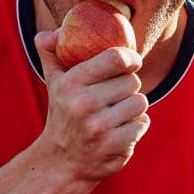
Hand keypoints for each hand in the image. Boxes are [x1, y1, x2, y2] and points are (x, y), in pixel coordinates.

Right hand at [33, 28, 150, 180]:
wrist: (61, 161)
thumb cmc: (63, 113)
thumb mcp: (52, 82)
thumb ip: (50, 52)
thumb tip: (53, 33)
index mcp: (71, 83)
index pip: (116, 58)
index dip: (131, 57)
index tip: (132, 62)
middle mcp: (84, 105)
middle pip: (132, 81)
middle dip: (128, 85)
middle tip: (116, 94)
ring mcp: (100, 128)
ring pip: (141, 102)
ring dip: (133, 106)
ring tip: (117, 112)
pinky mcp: (115, 147)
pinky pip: (143, 124)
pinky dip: (136, 125)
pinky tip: (121, 129)